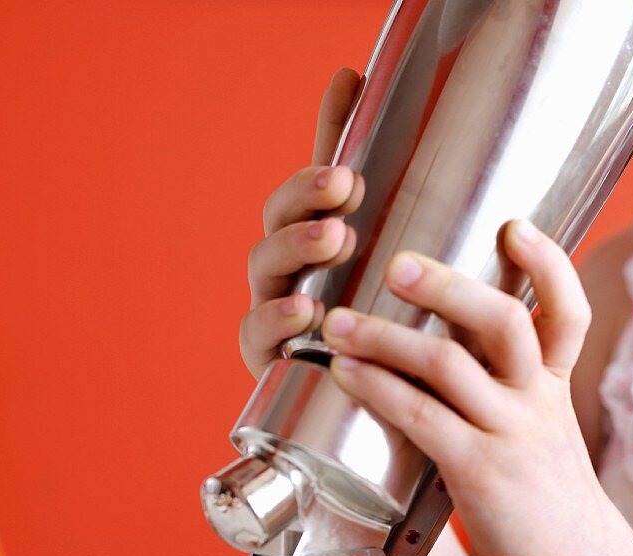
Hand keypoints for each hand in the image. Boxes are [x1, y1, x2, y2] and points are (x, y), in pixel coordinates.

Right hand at [240, 68, 365, 377]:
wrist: (360, 404)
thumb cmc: (364, 322)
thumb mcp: (376, 248)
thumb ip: (363, 172)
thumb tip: (353, 74)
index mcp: (308, 242)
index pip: (301, 195)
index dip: (316, 171)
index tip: (349, 164)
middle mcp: (283, 273)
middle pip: (276, 223)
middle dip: (305, 201)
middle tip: (344, 189)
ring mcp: (270, 314)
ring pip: (265, 271)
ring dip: (296, 247)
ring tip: (334, 237)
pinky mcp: (265, 362)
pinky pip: (256, 335)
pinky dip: (276, 319)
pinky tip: (306, 310)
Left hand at [322, 223, 632, 555]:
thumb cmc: (551, 512)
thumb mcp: (545, 444)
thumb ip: (510, 406)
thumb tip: (449, 376)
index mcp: (555, 390)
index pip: (567, 312)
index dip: (547, 263)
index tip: (514, 225)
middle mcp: (538, 402)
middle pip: (504, 319)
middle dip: (448, 284)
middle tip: (396, 262)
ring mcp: (512, 435)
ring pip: (451, 362)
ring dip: (387, 335)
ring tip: (337, 322)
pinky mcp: (481, 473)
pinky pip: (422, 417)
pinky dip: (378, 388)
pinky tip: (345, 375)